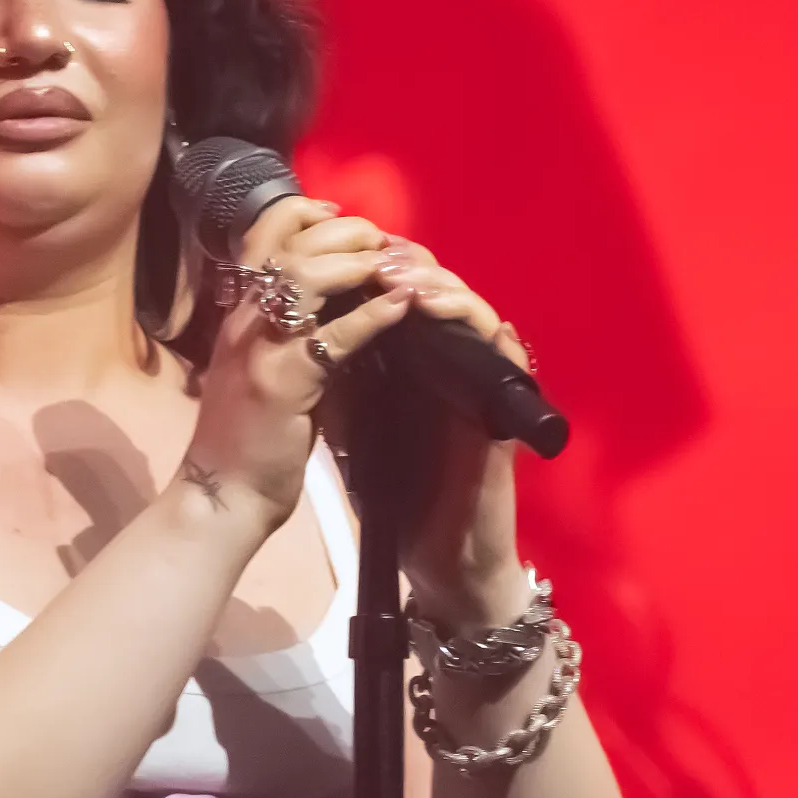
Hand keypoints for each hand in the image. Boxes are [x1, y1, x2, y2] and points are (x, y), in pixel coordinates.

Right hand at [179, 197, 415, 527]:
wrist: (222, 494)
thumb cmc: (245, 437)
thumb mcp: (259, 369)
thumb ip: (287, 332)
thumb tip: (337, 301)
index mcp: (238, 316)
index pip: (261, 237)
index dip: (303, 214)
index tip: (340, 216)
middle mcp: (243, 323)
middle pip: (289, 246)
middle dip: (344, 234)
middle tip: (381, 243)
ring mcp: (260, 350)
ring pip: (305, 277)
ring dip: (357, 263)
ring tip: (393, 267)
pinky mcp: (284, 384)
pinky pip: (335, 337)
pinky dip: (374, 316)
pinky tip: (402, 306)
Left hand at [371, 236, 535, 624]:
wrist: (433, 552)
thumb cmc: (396, 490)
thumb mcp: (349, 416)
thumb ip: (335, 367)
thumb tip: (296, 317)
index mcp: (413, 360)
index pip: (402, 290)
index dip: (376, 262)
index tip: (336, 245)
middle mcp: (449, 361)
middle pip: (437, 287)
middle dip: (405, 261)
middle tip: (372, 249)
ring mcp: (478, 381)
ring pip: (470, 306)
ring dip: (434, 283)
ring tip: (397, 273)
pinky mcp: (500, 406)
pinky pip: (501, 349)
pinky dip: (472, 321)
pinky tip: (435, 306)